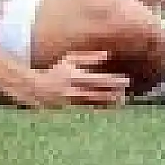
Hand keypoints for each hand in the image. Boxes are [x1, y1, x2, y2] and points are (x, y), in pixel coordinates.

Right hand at [15, 51, 129, 108]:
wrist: (36, 88)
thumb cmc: (56, 71)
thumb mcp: (70, 60)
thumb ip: (89, 58)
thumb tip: (107, 55)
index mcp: (75, 76)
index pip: (99, 79)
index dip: (114, 81)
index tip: (126, 80)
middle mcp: (75, 89)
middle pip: (99, 91)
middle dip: (115, 91)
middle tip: (127, 90)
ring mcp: (73, 100)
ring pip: (96, 102)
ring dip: (110, 101)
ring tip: (122, 99)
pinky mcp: (72, 108)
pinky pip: (90, 109)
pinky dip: (101, 108)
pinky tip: (111, 108)